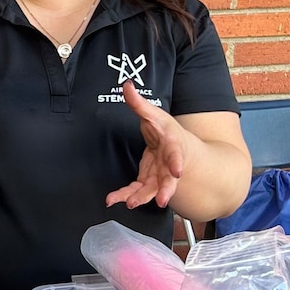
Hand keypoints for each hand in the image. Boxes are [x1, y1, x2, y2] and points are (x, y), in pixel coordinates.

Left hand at [107, 81, 194, 209]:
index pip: (176, 154)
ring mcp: (158, 176)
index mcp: (172, 145)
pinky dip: (125, 196)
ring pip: (152, 190)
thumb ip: (139, 103)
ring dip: (142, 198)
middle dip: (165, 190)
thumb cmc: (167, 131)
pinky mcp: (147, 181)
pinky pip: (137, 191)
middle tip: (161, 200)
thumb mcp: (154, 114)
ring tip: (130, 203)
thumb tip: (127, 85)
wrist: (176, 147)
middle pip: (168, 179)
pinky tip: (112, 200)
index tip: (177, 171)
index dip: (176, 163)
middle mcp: (168, 165)